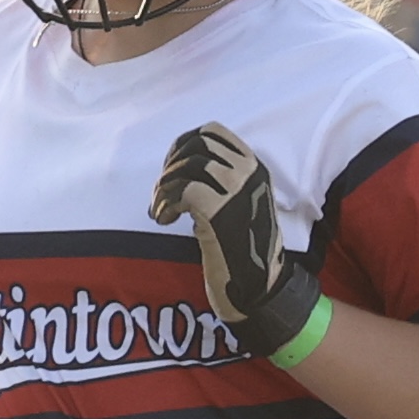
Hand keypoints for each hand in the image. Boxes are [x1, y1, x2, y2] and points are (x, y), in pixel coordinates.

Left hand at [148, 123, 320, 357]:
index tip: (171, 168)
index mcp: (254, 167)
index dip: (183, 145)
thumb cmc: (243, 248)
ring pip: (187, 166)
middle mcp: (248, 173)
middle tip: (162, 192)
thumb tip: (179, 168)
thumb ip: (218, 182)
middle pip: (196, 144)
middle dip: (170, 164)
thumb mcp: (237, 203)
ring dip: (164, 187)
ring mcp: (236, 190)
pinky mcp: (220, 211)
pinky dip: (166, 204)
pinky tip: (165, 220)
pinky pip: (182, 191)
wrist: (258, 286)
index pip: (213, 132)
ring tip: (160, 209)